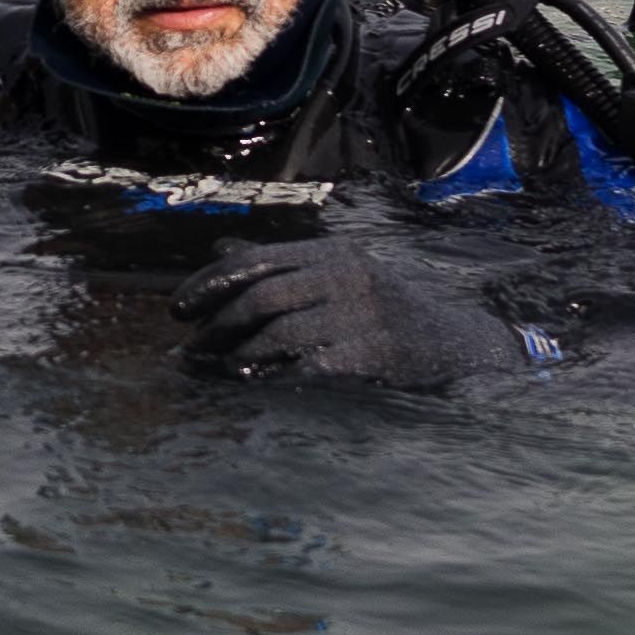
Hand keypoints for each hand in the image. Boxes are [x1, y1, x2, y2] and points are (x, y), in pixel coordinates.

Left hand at [174, 237, 533, 391]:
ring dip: (236, 356)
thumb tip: (221, 250)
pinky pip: (310, 366)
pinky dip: (273, 376)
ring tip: (212, 370)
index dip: (208, 284)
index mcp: (331, 252)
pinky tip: (252, 384)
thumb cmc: (386, 309)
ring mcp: (364, 314)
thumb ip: (280, 266)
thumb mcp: (337, 276)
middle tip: (187, 348)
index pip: (255, 261)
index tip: (177, 309)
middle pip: (261, 296)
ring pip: (280, 332)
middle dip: (215, 324)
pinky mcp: (376, 353)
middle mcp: (346, 275)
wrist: (457, 343)